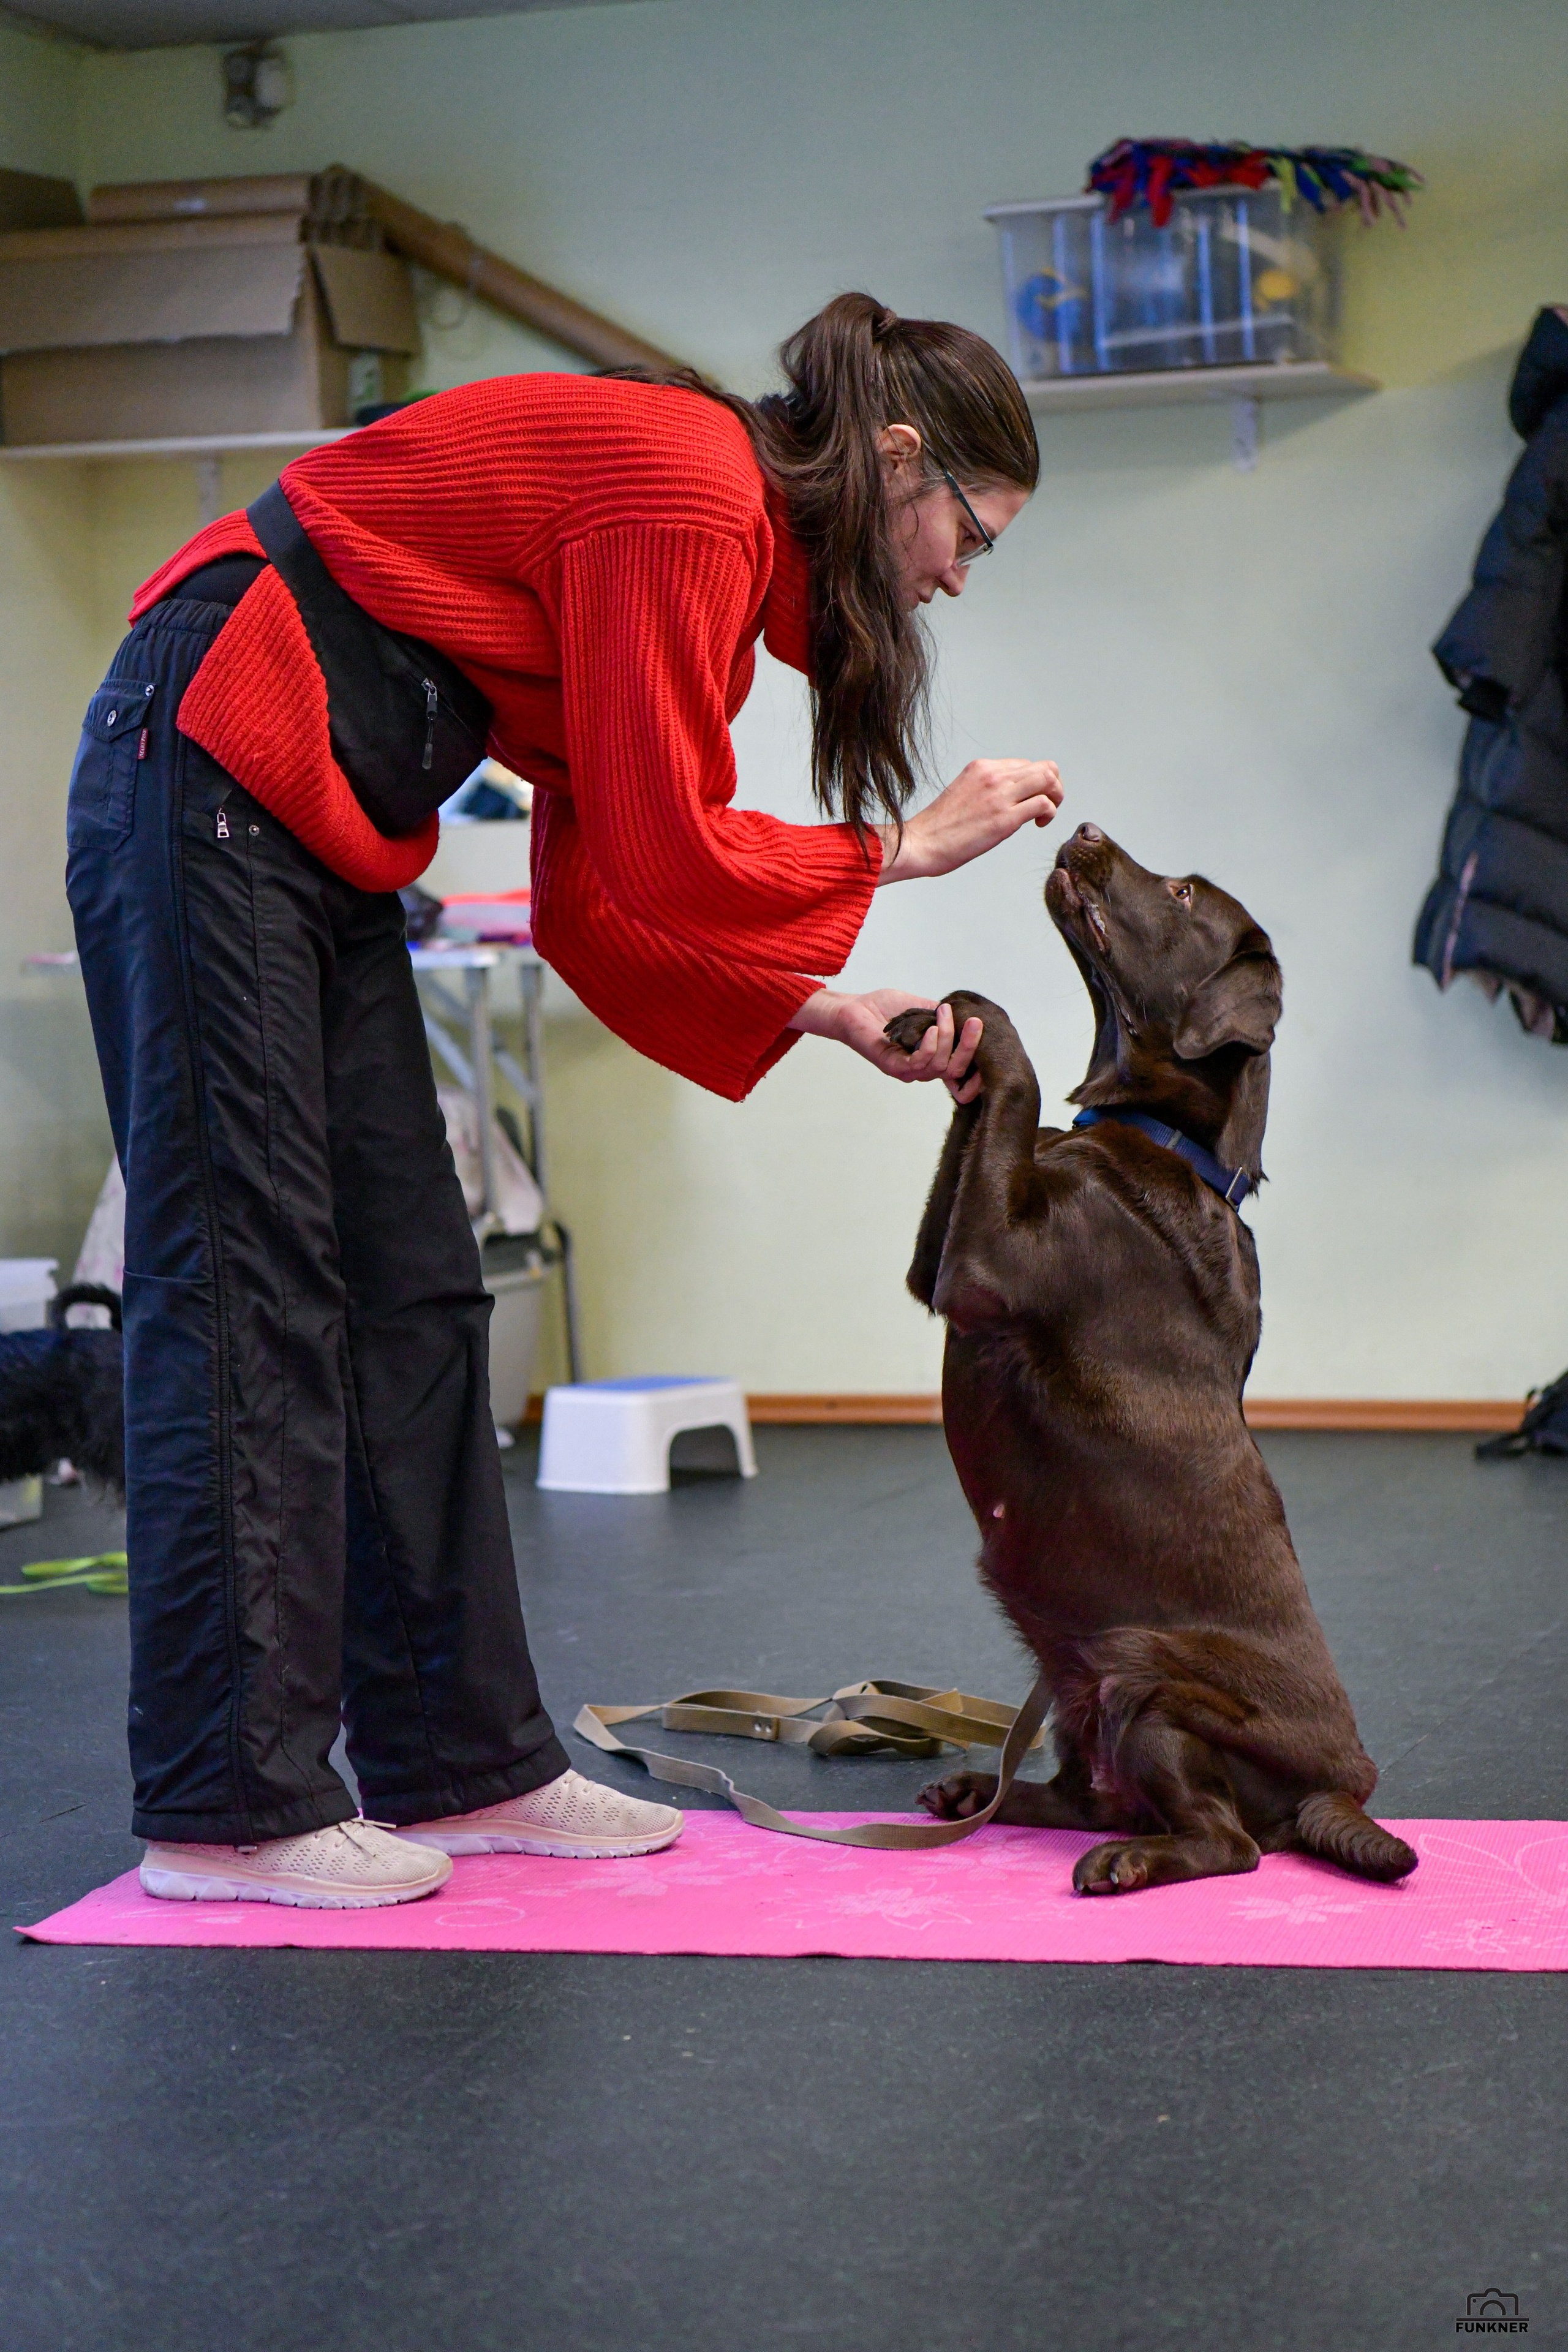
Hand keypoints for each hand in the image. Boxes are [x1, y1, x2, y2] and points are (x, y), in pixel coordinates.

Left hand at [788, 988, 982, 1100]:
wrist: (852, 1008)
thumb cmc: (884, 1008)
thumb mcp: (922, 1009)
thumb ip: (945, 1015)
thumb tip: (971, 1012)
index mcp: (932, 1057)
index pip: (961, 1074)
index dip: (979, 1071)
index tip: (993, 1051)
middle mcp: (922, 1068)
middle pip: (957, 1071)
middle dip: (971, 1047)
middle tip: (976, 1022)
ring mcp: (908, 1070)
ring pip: (941, 1066)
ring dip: (948, 1037)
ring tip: (944, 1013)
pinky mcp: (892, 1066)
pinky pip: (919, 1064)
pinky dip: (930, 1045)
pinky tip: (930, 1029)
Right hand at [875, 758, 1062, 883]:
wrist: (919, 843)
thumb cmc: (937, 828)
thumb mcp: (963, 794)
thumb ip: (986, 790)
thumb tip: (1008, 799)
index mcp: (981, 767)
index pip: (1024, 764)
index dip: (1035, 782)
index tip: (1029, 800)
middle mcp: (993, 775)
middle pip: (1043, 767)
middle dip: (1053, 786)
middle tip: (1048, 806)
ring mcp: (1000, 795)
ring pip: (1048, 779)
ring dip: (1056, 797)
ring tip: (1046, 815)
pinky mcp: (1004, 818)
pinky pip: (1044, 804)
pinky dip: (1050, 813)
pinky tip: (1038, 824)